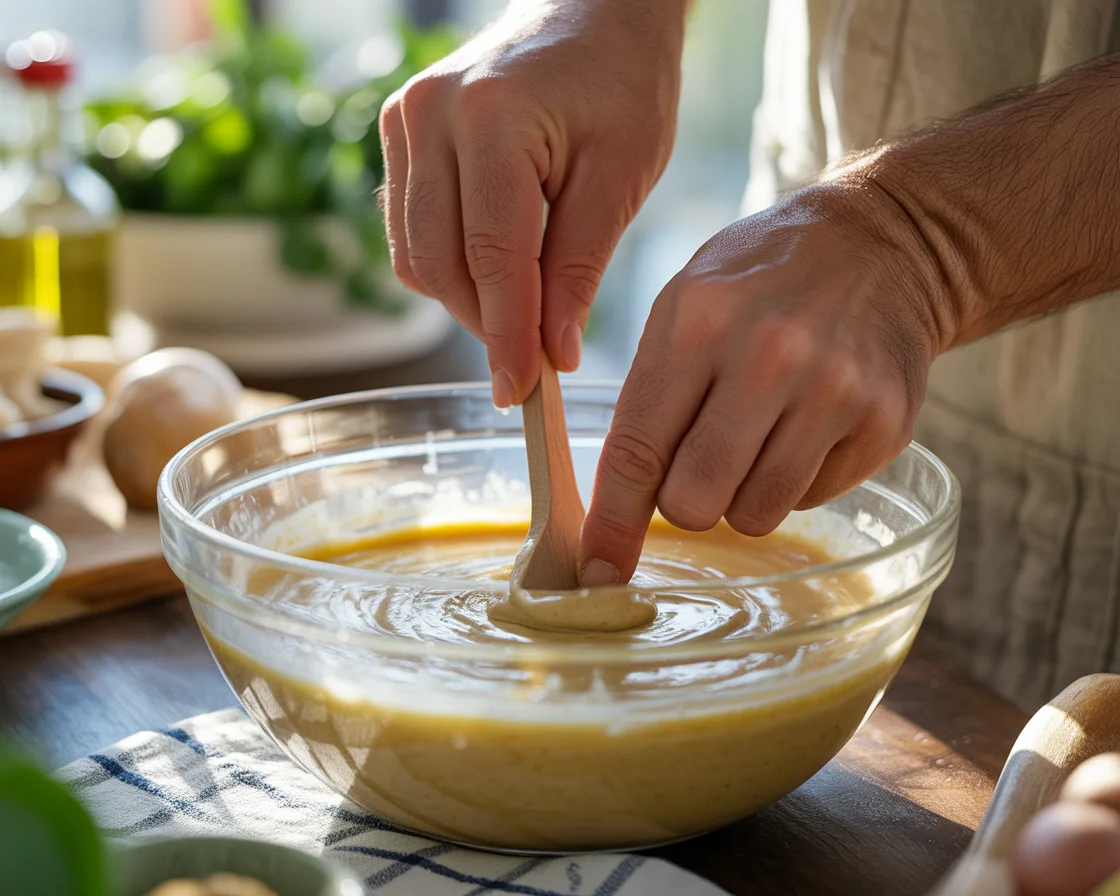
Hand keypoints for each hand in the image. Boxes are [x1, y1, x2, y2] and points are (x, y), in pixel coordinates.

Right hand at [379, 0, 685, 405]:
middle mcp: (430, 116)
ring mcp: (405, 121)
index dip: (507, 334)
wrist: (594, 9)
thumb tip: (551, 353)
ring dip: (465, 299)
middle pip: (440, 262)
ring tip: (522, 311)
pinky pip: (409, 229)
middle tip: (534, 359)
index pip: (493, 257)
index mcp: (492, 119)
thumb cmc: (623, 81)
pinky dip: (447, 266)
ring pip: (415, 254)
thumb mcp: (622, 175)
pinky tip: (494, 272)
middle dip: (486, 322)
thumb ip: (580, 267)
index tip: (522, 390)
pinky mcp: (399, 133)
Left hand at [578, 181, 953, 585]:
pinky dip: (794, 480)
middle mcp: (769, 357)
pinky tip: (805, 424)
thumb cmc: (762, 279)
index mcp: (699, 321)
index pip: (637, 450)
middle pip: (694, 501)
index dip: (613, 521)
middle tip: (696, 464)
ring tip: (756, 435)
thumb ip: (647, 397)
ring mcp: (835, 393)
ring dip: (740, 495)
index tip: (600, 570)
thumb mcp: (684, 304)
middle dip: (682, 502)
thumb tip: (616, 507)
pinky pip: (809, 501)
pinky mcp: (885, 425)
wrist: (883, 243)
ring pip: (754, 515)